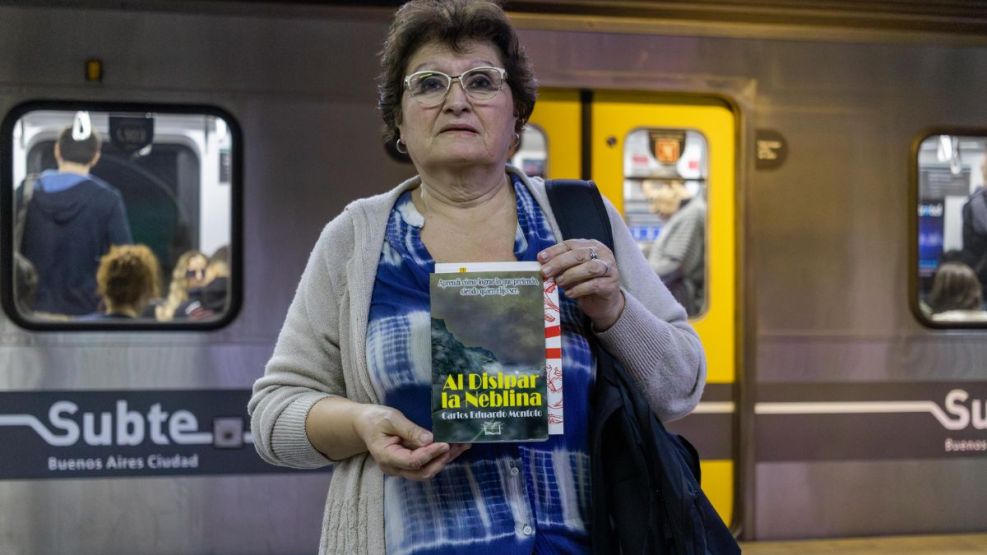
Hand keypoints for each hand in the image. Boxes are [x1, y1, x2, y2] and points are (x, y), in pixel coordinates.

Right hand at [354, 405, 469, 480]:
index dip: (430, 454)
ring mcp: (402, 468)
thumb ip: (409, 430)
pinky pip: (426, 464)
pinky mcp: (408, 464)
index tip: (445, 444)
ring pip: (426, 470)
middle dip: (441, 460)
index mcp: (387, 457)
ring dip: (444, 460)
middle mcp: (395, 468)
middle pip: (422, 472)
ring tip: (461, 446)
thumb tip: (430, 440)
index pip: (412, 461)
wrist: (364, 424)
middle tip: (457, 446)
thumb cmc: (375, 419)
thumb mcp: (391, 419)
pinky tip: (453, 447)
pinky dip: (440, 457)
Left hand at [538, 239, 624, 330]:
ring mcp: (609, 269)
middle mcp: (602, 254)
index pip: (570, 244)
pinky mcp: (611, 285)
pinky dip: (579, 289)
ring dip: (570, 275)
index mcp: (591, 246)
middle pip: (579, 254)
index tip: (540, 258)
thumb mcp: (571, 272)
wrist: (603, 303)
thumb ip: (560, 267)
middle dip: (559, 262)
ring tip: (558, 283)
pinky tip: (569, 294)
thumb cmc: (585, 283)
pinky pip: (595, 285)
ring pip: (590, 268)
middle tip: (545, 272)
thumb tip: (542, 266)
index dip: (554, 250)